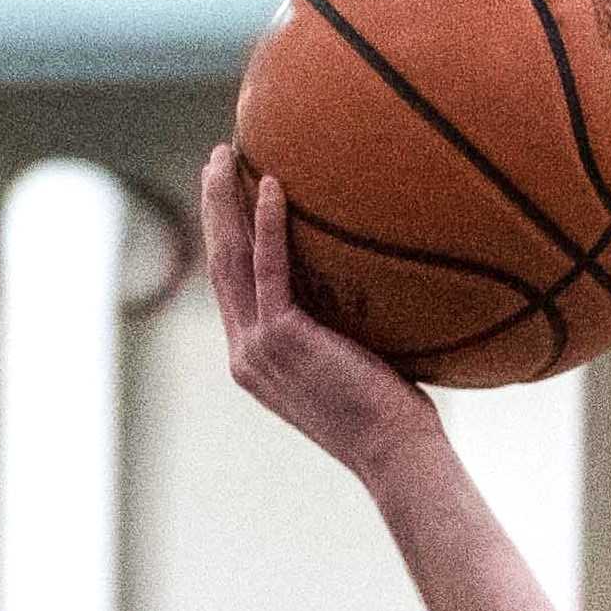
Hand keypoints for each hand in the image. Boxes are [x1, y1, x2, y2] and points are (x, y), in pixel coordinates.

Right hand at [200, 144, 441, 486]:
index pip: (231, 287)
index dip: (225, 236)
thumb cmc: (394, 418)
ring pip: (230, 259)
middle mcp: (246, 353)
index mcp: (257, 360)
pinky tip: (273, 185)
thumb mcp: (354, 366)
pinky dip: (270, 225)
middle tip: (216, 159)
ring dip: (225, 202)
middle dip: (213, 207)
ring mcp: (258, 347)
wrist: (397, 455)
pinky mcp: (283, 338)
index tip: (227, 194)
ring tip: (226, 154)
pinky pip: (271, 269)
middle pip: (218, 264)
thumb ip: (341, 330)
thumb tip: (374, 288)